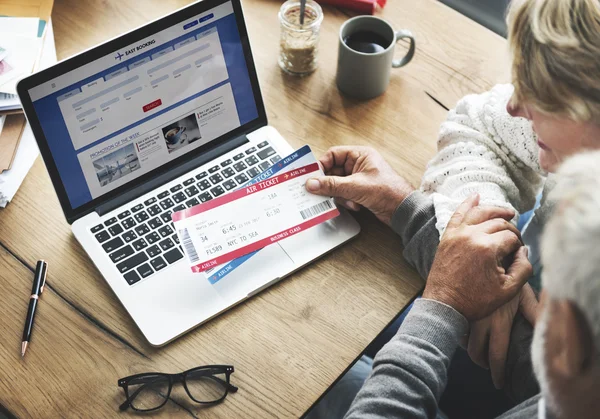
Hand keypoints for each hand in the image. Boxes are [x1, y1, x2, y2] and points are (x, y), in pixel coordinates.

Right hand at [305, 146, 414, 225]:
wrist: (403, 210)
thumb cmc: (388, 191)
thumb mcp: (356, 186)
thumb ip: (332, 185)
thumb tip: (312, 183)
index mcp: (360, 155)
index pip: (333, 155)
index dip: (322, 165)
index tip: (312, 177)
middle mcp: (359, 165)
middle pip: (333, 171)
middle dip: (330, 184)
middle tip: (320, 192)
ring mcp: (359, 179)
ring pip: (337, 184)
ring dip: (340, 195)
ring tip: (349, 200)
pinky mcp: (360, 192)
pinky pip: (344, 194)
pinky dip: (347, 201)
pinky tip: (356, 205)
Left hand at [423, 194, 532, 320]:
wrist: (444, 305)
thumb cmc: (475, 301)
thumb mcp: (508, 291)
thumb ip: (523, 269)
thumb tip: (524, 250)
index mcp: (488, 248)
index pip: (512, 237)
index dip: (519, 245)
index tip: (518, 255)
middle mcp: (472, 236)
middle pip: (498, 223)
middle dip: (510, 229)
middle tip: (516, 239)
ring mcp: (457, 234)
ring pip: (480, 213)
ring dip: (495, 210)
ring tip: (508, 212)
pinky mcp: (447, 237)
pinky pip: (458, 215)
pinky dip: (467, 204)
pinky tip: (476, 196)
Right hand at [467, 284, 537, 388]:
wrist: (484, 256)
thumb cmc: (508, 274)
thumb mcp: (523, 293)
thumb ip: (534, 312)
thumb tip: (545, 329)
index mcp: (498, 321)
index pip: (496, 355)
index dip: (496, 372)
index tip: (498, 382)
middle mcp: (480, 320)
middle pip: (475, 353)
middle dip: (482, 363)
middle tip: (489, 365)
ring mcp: (466, 314)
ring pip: (464, 342)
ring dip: (471, 349)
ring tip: (481, 350)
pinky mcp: (457, 307)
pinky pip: (457, 328)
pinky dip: (462, 334)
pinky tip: (468, 333)